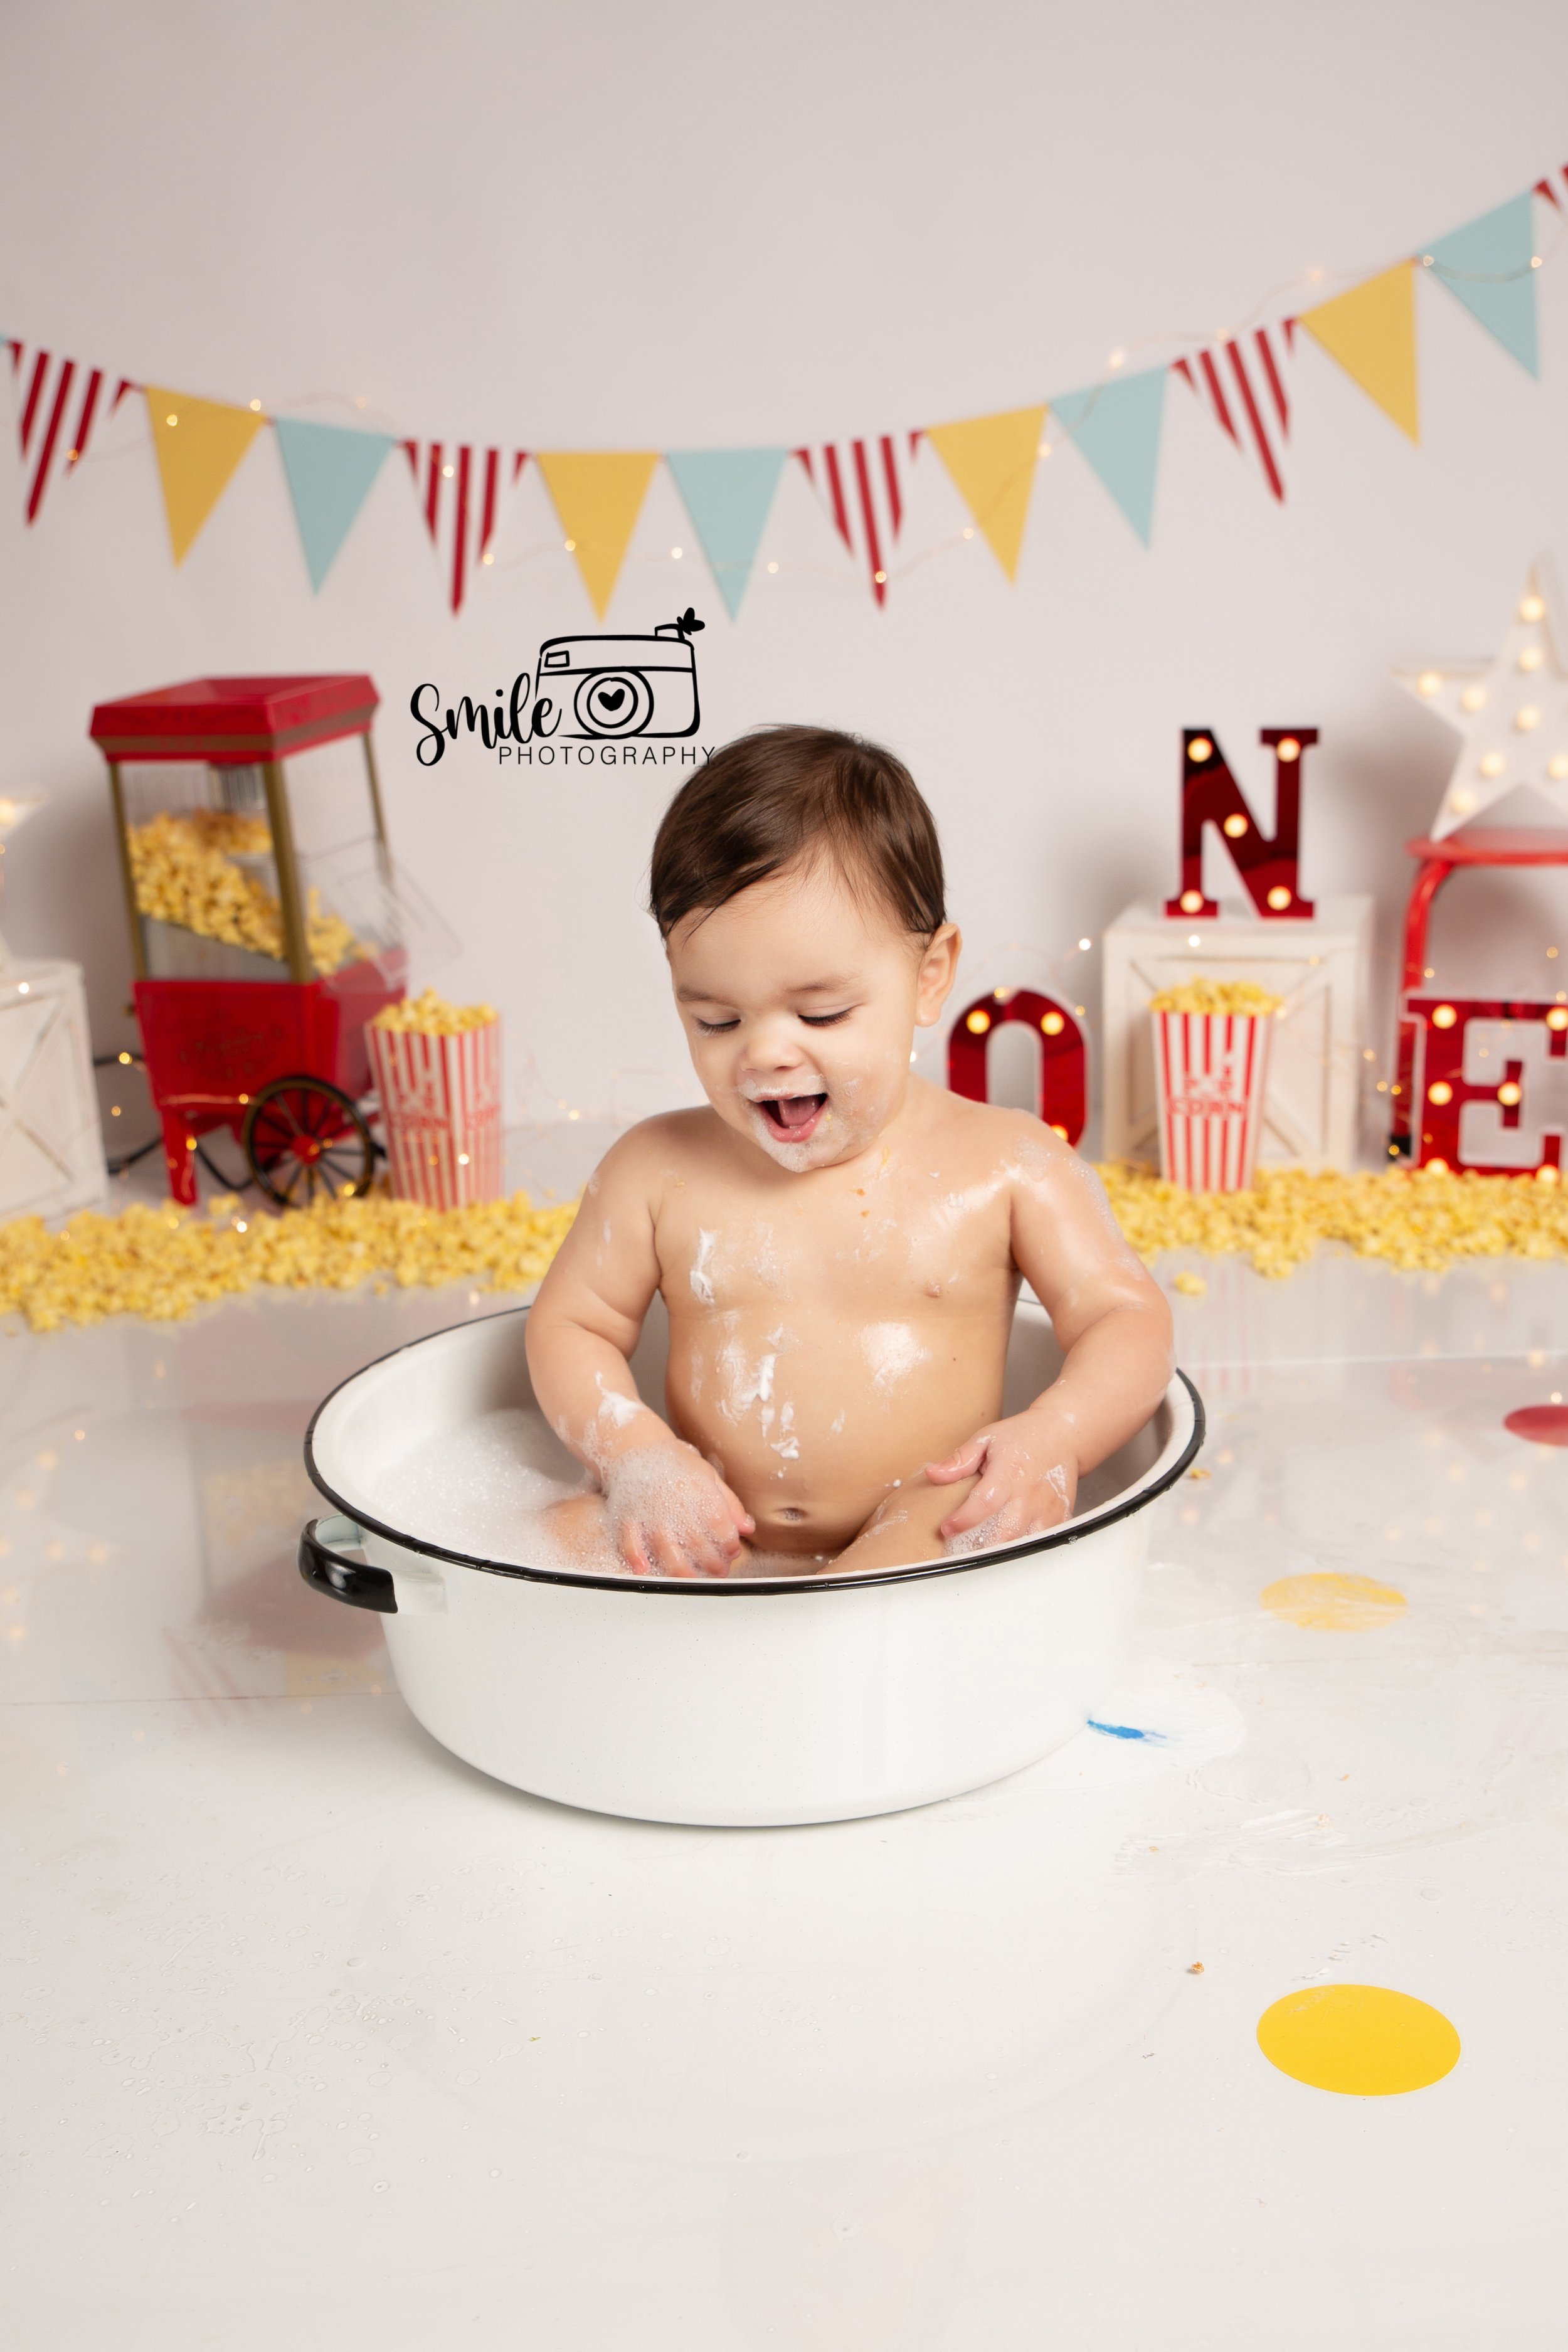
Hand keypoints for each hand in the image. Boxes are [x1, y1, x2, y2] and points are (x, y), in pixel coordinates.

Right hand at [603, 1436, 754, 1577]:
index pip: (718, 1522)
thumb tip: (747, 1528)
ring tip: (693, 1580)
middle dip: (712, 1562)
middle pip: (696, 1541)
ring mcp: (648, 1510)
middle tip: (719, 1571)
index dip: (728, 1542)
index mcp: (697, 1488)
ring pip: (665, 1547)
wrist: (635, 1446)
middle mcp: (673, 1500)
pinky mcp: (627, 1516)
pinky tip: (643, 1569)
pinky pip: (629, 1539)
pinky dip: (635, 1556)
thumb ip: (729, 1503)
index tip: (733, 1552)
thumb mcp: (708, 1475)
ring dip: (681, 1569)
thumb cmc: (675, 1463)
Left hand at [923, 1410, 1077, 1552]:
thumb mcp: (986, 1439)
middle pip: (1005, 1532)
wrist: (1062, 1435)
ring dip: (1001, 1552)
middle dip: (980, 1547)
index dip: (963, 1520)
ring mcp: (1046, 1508)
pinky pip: (1040, 1542)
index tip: (946, 1529)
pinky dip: (1023, 1549)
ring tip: (979, 1556)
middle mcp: (1029, 1494)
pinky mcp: (1058, 1517)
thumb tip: (933, 1473)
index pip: (984, 1502)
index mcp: (1008, 1473)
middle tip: (959, 1553)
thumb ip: (959, 1460)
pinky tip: (1007, 1549)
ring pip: (1023, 1542)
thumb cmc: (1022, 1436)